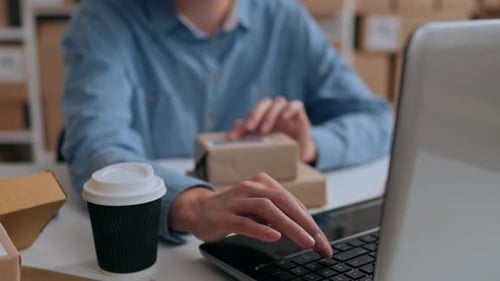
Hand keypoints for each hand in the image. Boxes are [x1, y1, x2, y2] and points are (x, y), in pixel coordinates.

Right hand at [169, 173, 331, 256]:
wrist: (199, 210)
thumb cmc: (234, 210)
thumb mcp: (259, 208)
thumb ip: (280, 213)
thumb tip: (308, 228)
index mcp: (263, 183)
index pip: (292, 202)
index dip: (310, 222)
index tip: (323, 242)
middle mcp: (252, 188)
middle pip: (283, 202)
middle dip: (305, 224)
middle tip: (319, 243)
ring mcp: (237, 200)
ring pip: (267, 209)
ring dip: (289, 226)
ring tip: (305, 242)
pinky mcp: (225, 215)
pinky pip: (245, 221)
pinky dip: (261, 229)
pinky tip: (274, 236)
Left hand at [228, 96, 317, 162]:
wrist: (299, 156)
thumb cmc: (278, 149)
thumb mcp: (262, 147)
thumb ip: (247, 139)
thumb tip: (230, 135)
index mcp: (263, 117)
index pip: (250, 114)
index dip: (241, 126)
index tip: (233, 138)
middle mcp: (274, 111)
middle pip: (264, 103)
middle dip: (255, 114)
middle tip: (249, 127)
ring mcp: (287, 111)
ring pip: (278, 102)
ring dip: (270, 114)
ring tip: (264, 130)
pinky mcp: (300, 115)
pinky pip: (296, 104)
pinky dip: (289, 108)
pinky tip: (284, 117)